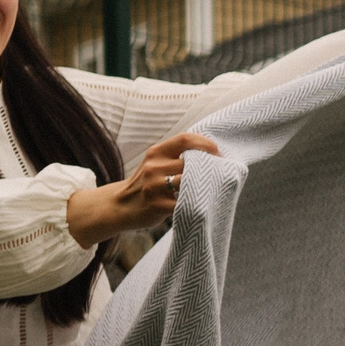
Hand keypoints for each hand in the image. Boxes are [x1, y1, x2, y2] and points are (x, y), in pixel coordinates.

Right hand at [65, 132, 221, 246]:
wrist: (120, 206)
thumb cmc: (147, 184)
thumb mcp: (156, 164)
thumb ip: (176, 157)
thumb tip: (211, 155)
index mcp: (156, 153)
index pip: (185, 140)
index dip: (206, 144)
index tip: (219, 154)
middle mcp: (154, 166)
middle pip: (191, 162)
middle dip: (210, 168)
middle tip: (223, 174)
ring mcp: (154, 186)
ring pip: (188, 182)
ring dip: (204, 186)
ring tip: (214, 190)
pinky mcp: (158, 205)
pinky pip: (184, 203)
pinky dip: (196, 203)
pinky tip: (202, 205)